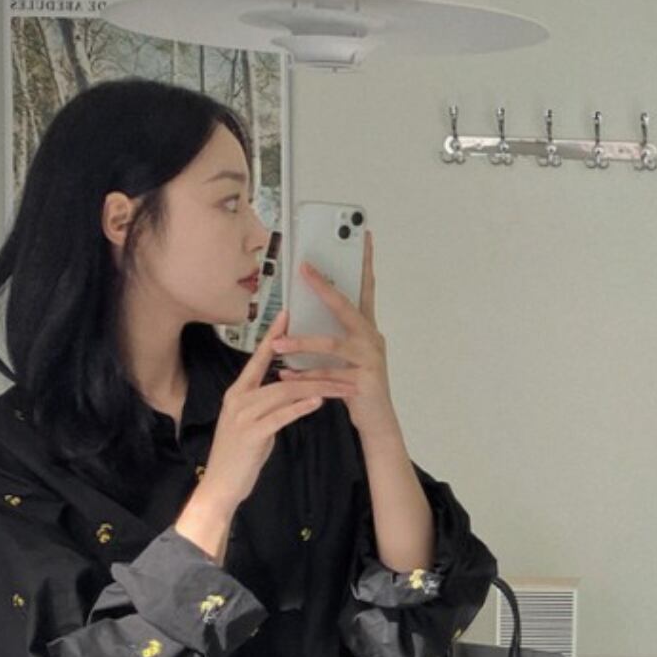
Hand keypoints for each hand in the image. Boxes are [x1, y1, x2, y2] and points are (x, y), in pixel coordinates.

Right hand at [202, 307, 357, 507]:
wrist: (221, 485)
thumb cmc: (240, 456)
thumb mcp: (253, 424)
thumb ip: (267, 406)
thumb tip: (289, 394)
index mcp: (237, 392)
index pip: (258, 358)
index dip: (273, 336)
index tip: (288, 315)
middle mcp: (238, 398)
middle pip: (282, 377)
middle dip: (315, 371)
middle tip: (343, 365)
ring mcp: (243, 416)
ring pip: (285, 394)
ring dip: (317, 388)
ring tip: (343, 387)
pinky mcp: (251, 434)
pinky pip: (280, 416)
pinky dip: (300, 407)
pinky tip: (318, 401)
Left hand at [268, 229, 397, 440]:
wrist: (377, 420)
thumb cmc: (357, 384)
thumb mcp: (346, 354)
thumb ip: (331, 333)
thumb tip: (301, 314)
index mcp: (367, 329)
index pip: (365, 288)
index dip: (364, 262)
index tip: (361, 236)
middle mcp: (372, 339)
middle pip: (347, 307)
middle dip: (325, 287)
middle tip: (305, 269)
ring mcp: (370, 360)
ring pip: (333, 345)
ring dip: (303, 343)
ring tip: (279, 344)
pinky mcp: (364, 382)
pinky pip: (328, 376)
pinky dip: (304, 377)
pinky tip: (286, 376)